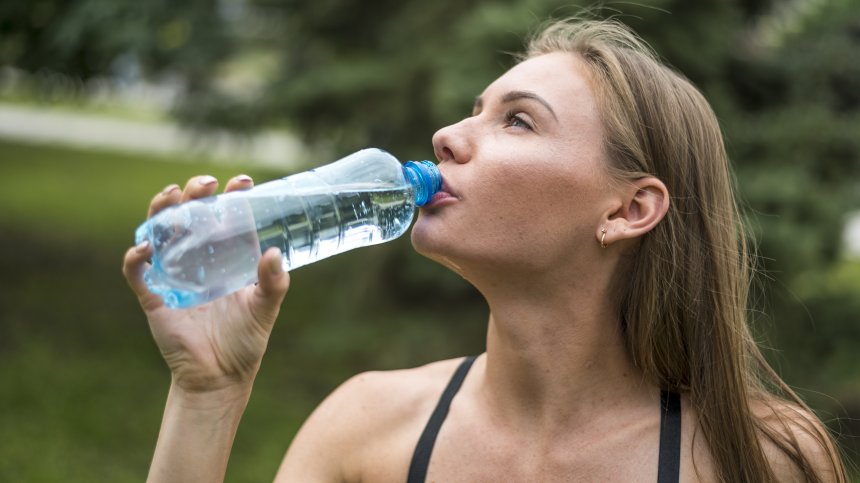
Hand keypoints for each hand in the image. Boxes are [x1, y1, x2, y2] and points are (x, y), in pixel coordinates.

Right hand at [122, 174, 289, 395]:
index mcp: (227, 257)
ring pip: (160, 233)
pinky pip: (137, 272)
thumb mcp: (266, 309)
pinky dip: (136, 257)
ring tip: (171, 197)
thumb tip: (275, 252)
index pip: (226, 216)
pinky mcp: (155, 297)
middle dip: (195, 193)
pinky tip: (145, 247)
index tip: (243, 181)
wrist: (221, 378)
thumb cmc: (246, 341)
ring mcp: (174, 275)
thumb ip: (274, 283)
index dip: (232, 195)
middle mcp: (199, 260)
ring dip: (162, 211)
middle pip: (190, 215)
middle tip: (206, 184)